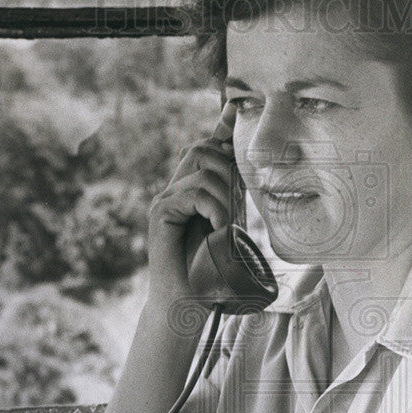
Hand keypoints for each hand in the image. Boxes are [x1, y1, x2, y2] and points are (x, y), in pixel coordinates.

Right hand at [146, 101, 238, 306]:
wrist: (186, 306)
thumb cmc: (210, 276)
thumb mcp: (230, 232)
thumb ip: (234, 205)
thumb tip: (251, 181)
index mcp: (193, 193)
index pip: (205, 150)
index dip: (220, 128)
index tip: (236, 106)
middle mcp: (175, 191)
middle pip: (200, 150)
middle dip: (226, 165)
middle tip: (237, 200)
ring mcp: (165, 201)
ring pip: (200, 170)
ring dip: (223, 195)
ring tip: (226, 225)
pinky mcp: (160, 214)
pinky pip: (191, 191)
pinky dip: (211, 206)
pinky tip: (217, 227)